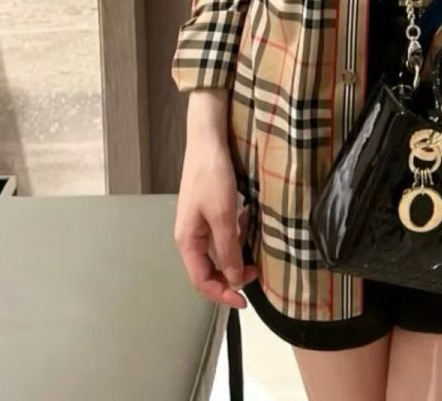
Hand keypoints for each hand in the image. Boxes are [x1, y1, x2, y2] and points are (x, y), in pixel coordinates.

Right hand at [174, 134, 258, 308]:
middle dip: (230, 276)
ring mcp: (198, 223)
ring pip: (217, 252)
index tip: (244, 301)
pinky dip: (235, 236)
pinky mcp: (207, 210)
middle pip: (208, 270)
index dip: (222, 295)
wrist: (207, 139)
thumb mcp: (224, 215)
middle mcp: (189, 236)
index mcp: (187, 241)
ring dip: (235, 255)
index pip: (201, 281)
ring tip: (252, 246)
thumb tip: (232, 281)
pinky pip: (221, 235)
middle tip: (254, 273)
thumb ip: (228, 250)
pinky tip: (246, 222)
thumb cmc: (212, 176)